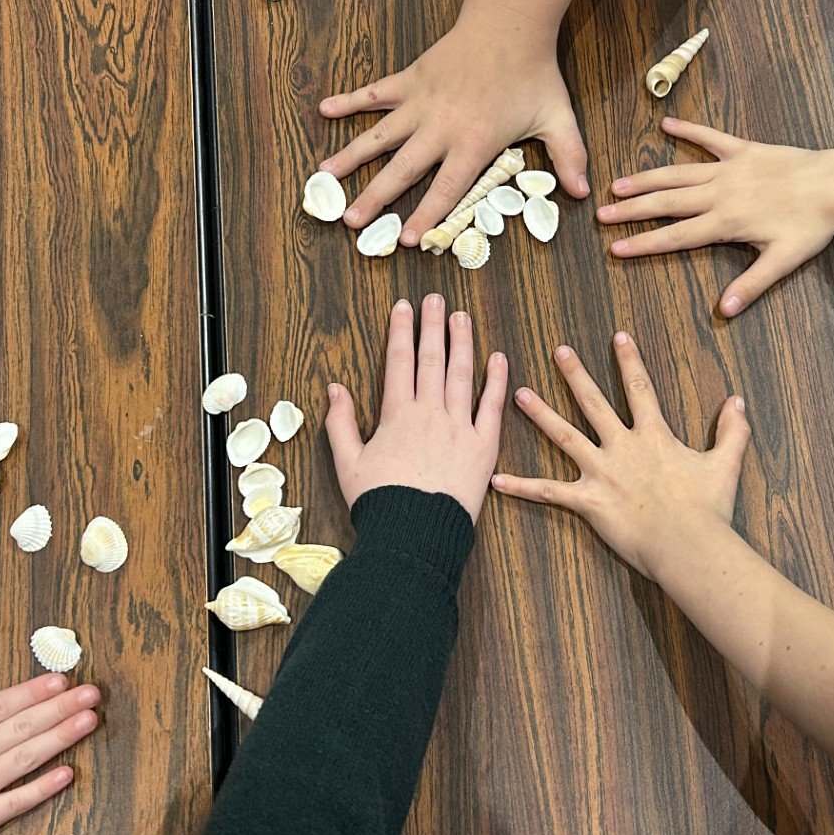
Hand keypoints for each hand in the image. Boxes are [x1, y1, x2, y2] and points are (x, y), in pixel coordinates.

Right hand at [0, 657, 98, 834]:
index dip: (28, 693)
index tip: (58, 680)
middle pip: (16, 729)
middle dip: (57, 708)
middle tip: (91, 692)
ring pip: (22, 760)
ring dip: (59, 739)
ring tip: (89, 720)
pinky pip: (13, 804)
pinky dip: (41, 789)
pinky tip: (68, 774)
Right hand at [319, 11, 587, 246]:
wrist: (509, 24)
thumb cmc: (533, 75)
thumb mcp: (558, 119)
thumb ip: (569, 157)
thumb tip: (585, 193)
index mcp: (473, 143)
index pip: (446, 189)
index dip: (426, 216)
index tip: (407, 239)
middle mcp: (440, 127)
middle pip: (402, 170)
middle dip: (375, 198)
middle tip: (351, 223)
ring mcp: (420, 102)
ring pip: (379, 135)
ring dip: (350, 157)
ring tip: (322, 179)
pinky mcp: (410, 80)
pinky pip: (375, 93)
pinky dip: (349, 101)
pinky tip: (323, 110)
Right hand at [325, 296, 507, 520]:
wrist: (415, 536)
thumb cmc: (380, 503)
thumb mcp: (348, 463)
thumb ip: (340, 423)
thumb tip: (334, 388)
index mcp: (397, 414)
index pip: (399, 361)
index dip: (401, 330)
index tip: (403, 307)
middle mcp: (430, 413)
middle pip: (432, 359)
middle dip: (433, 325)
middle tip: (436, 299)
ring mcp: (459, 427)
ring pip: (462, 374)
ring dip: (463, 342)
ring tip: (463, 317)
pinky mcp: (483, 447)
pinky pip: (492, 407)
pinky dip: (496, 380)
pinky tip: (499, 358)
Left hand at [492, 332, 746, 579]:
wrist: (689, 545)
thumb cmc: (708, 509)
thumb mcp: (726, 464)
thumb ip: (733, 431)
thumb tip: (738, 401)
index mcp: (654, 436)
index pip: (639, 388)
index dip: (629, 360)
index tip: (618, 335)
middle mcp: (622, 447)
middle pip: (594, 403)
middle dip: (575, 374)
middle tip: (558, 350)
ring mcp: (602, 473)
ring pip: (564, 436)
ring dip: (540, 414)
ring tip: (518, 393)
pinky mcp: (588, 502)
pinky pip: (549, 492)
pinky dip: (521, 487)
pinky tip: (496, 479)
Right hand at [597, 122, 833, 316]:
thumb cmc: (813, 225)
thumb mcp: (783, 261)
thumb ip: (751, 285)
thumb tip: (725, 310)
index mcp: (726, 222)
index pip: (675, 235)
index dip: (643, 243)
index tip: (615, 248)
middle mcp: (720, 193)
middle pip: (667, 202)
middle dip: (632, 209)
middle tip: (602, 213)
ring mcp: (729, 168)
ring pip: (678, 173)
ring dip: (647, 178)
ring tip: (618, 183)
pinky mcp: (744, 149)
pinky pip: (710, 138)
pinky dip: (688, 130)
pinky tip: (666, 125)